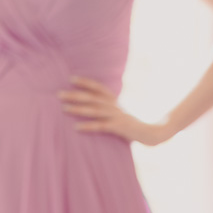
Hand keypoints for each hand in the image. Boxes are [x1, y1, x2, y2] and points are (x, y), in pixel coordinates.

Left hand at [58, 77, 172, 145]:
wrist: (153, 133)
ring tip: (64, 108)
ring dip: (78, 109)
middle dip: (75, 95)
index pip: (99, 88)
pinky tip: (77, 128)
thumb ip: (109, 109)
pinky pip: (101, 126)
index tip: (71, 79)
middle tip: (59, 94)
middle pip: (92, 98)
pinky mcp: (119, 128)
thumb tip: (94, 106)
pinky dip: (88, 126)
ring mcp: (117, 116)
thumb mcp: (121, 113)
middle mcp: (115, 106)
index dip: (85, 82)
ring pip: (95, 110)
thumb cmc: (134, 125)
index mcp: (115, 101)